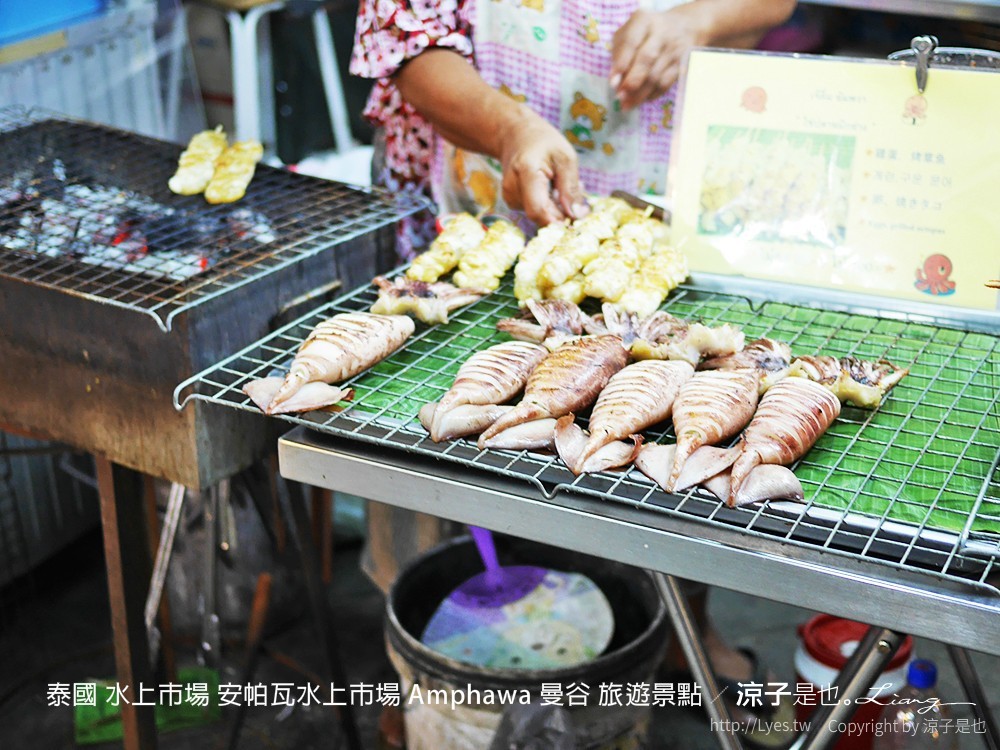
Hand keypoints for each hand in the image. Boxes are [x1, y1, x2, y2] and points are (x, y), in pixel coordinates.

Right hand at [498, 111, 588, 225]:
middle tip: (577, 193)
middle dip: (561, 213)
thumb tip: (576, 216)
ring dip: (556, 207)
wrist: (515, 134)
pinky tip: (550, 187)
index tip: (576, 222)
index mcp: (526, 172)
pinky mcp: (511, 201)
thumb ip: (570, 188)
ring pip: (539, 215)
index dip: (557, 223)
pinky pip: (535, 210)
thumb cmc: (543, 141)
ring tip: (561, 184)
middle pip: (540, 215)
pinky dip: (547, 204)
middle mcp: (512, 188)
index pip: (538, 211)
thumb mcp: (565, 158)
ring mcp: (509, 196)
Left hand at [610, 8, 706, 110]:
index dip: (621, 64)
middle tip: (620, 97)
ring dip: (640, 94)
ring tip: (627, 105)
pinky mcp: (682, 65)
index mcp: (644, 21)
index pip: (631, 42)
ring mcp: (674, 49)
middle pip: (646, 59)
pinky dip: (652, 95)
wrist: (683, 27)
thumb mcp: (629, 33)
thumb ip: (619, 53)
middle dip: (632, 81)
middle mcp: (661, 33)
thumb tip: (615, 81)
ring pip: (657, 76)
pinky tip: (641, 100)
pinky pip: (666, 84)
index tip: (613, 83)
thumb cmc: (646, 33)